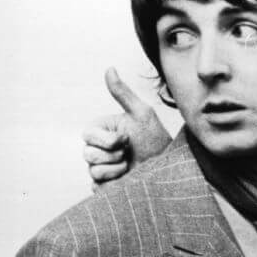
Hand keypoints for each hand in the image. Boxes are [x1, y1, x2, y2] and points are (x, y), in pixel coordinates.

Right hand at [82, 68, 169, 185]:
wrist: (168, 169)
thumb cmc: (156, 140)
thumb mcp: (141, 114)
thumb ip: (123, 93)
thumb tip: (110, 68)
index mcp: (101, 132)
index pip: (87, 136)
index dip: (109, 140)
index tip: (127, 139)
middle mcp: (97, 150)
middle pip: (88, 154)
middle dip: (114, 155)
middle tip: (129, 153)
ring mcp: (100, 168)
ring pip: (94, 171)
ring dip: (117, 170)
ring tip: (131, 166)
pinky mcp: (105, 187)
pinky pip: (98, 188)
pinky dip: (115, 184)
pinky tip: (128, 179)